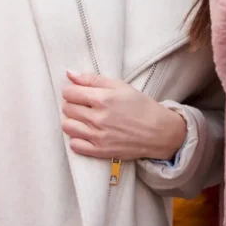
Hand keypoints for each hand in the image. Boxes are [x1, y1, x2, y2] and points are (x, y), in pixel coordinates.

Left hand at [62, 71, 185, 160]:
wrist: (159, 132)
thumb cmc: (140, 106)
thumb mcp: (120, 86)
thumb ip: (92, 79)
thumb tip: (69, 73)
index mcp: (102, 99)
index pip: (69, 93)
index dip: (71, 91)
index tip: (78, 93)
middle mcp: (98, 118)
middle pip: (67, 109)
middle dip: (72, 104)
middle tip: (83, 105)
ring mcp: (98, 136)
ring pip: (67, 126)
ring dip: (72, 120)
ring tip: (84, 119)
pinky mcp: (100, 151)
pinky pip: (75, 145)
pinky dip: (77, 139)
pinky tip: (87, 133)